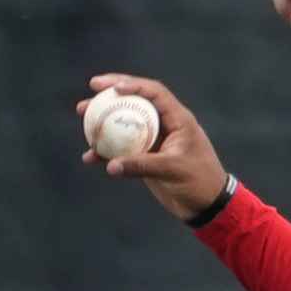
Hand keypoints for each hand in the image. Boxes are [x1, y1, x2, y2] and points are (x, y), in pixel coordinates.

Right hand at [77, 75, 230, 219]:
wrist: (206, 205)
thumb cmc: (199, 182)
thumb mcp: (172, 170)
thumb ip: (141, 165)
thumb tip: (110, 164)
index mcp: (179, 120)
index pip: (155, 93)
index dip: (134, 85)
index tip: (113, 87)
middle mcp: (166, 125)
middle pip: (136, 101)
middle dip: (113, 93)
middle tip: (92, 89)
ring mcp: (155, 139)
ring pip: (126, 122)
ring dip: (105, 117)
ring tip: (83, 114)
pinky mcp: (147, 156)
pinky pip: (123, 147)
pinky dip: (107, 150)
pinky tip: (90, 156)